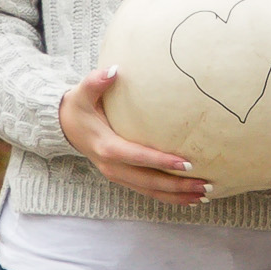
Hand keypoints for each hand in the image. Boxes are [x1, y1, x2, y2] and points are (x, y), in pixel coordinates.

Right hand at [59, 66, 210, 205]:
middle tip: (205, 185)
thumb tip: (113, 70)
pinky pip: (147, 191)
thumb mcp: (82, 92)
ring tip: (204, 196)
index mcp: (106, 147)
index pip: (138, 157)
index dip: (162, 161)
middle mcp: (112, 166)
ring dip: (177, 196)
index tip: (187, 163)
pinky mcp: (122, 177)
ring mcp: (117, 175)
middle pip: (148, 182)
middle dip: (177, 186)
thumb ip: (96, 81)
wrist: (65, 126)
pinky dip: (167, 196)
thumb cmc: (79, 106)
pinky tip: (188, 198)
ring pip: (149, 191)